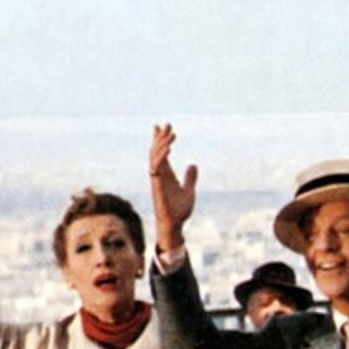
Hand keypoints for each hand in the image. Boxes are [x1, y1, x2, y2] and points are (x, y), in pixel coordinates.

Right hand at [148, 123, 196, 253]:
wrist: (174, 224)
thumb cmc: (179, 211)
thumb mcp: (189, 191)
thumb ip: (190, 178)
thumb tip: (193, 165)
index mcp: (166, 174)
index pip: (161, 153)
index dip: (160, 139)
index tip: (162, 126)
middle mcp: (159, 175)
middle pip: (156, 151)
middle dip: (160, 137)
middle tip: (167, 124)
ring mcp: (157, 180)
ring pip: (155, 157)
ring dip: (162, 144)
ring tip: (171, 133)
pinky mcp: (157, 186)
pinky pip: (157, 168)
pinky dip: (161, 158)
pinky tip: (168, 149)